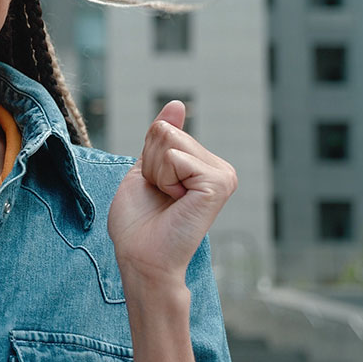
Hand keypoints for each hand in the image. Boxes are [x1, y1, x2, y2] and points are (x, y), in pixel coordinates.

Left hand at [108, 101, 236, 285]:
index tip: (157, 189)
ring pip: (168, 140)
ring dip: (156, 172)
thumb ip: (162, 137)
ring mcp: (223, 175)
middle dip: (150, 163)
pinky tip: (177, 202)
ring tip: (168, 200)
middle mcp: (219, 168)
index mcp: (204, 164)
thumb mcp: (146, 169)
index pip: (163, 128)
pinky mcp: (219, 183)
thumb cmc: (139, 222)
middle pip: (165, 131)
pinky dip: (164, 179)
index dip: (147, 158)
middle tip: (161, 196)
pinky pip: (175, 157)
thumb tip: (178, 104)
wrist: (141, 257)